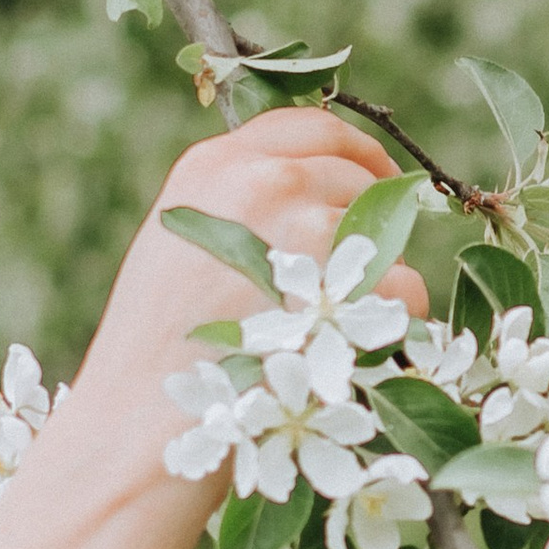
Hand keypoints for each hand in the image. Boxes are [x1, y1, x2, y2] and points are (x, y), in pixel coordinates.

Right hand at [52, 108, 428, 504]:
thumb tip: (323, 191)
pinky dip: (397, 322)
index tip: (375, 175)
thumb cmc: (162, 353)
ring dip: (378, 279)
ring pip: (385, 233)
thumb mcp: (182, 246)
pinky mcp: (341, 280)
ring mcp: (303, 225)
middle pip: (357, 175)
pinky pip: (406, 286)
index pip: (311, 125)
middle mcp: (260, 179)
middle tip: (357, 272)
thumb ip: (241, 206)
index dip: (355, 149)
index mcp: (213, 165)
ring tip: (329, 328)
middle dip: (370, 220)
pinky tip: (353, 350)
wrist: (142, 424)